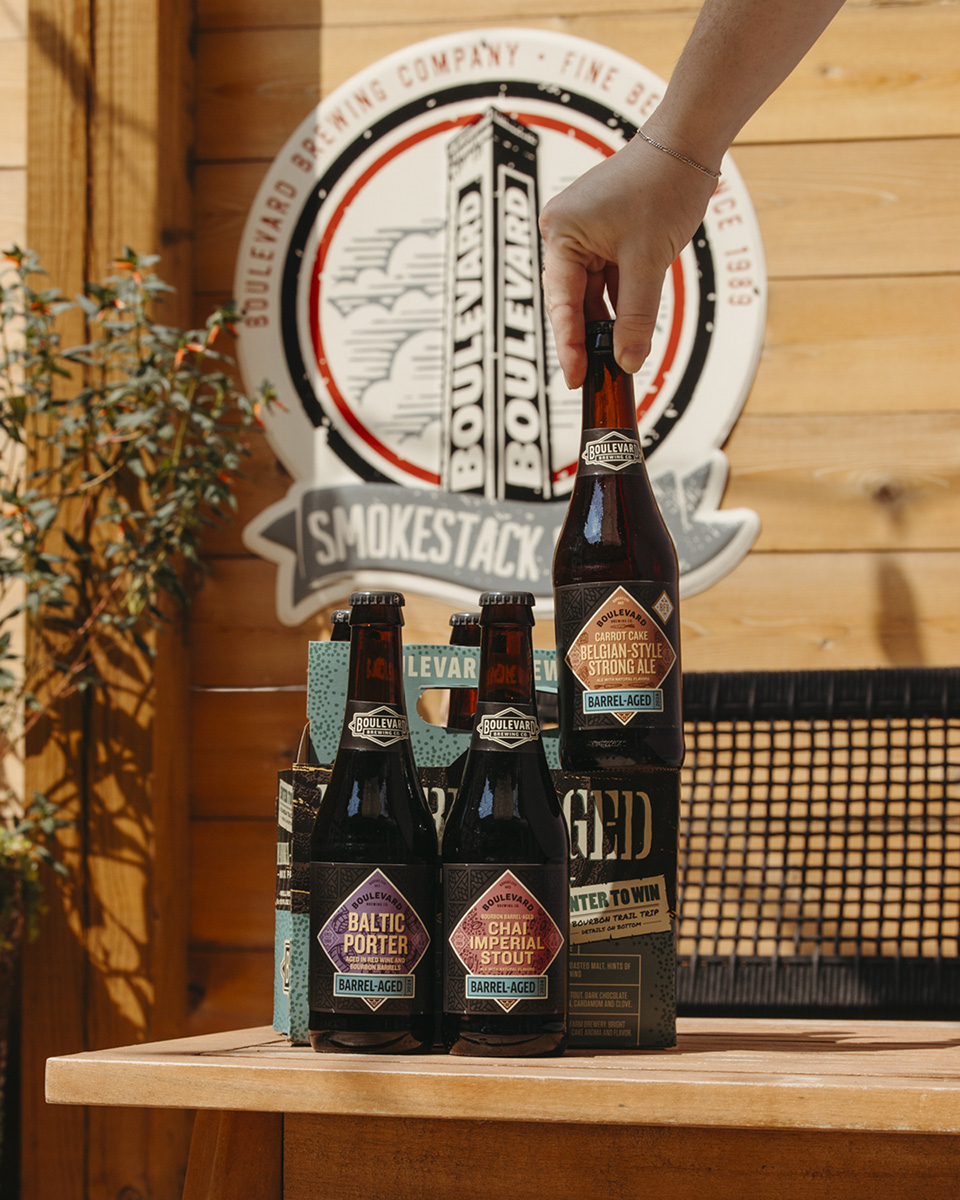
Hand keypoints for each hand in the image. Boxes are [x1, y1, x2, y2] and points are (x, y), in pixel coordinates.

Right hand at [538, 134, 718, 388]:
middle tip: (590, 377)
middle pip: (571, 300)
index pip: (563, 302)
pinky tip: (624, 328)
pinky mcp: (600, 234)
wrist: (686, 144)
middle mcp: (563, 232)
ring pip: (590, 293)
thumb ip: (636, 317)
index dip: (569, 345)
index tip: (575, 378)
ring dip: (604, 322)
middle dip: (585, 337)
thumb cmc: (663, 186)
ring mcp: (581, 233)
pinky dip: (616, 302)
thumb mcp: (648, 262)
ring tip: (611, 358)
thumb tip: (627, 361)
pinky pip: (604, 279)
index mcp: (562, 233)